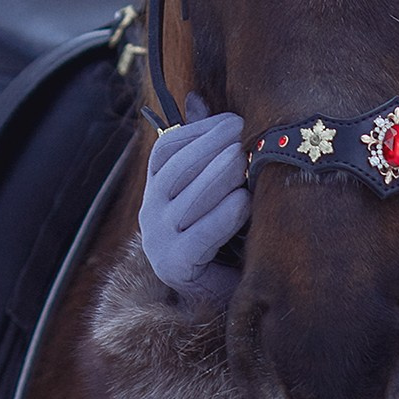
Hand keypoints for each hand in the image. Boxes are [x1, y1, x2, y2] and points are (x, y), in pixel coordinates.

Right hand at [138, 96, 249, 302]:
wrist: (222, 299)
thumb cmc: (226, 237)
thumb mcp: (216, 188)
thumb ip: (205, 147)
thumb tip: (196, 99)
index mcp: (157, 189)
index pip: (168, 149)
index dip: (200, 132)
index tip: (234, 122)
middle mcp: (150, 212)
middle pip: (177, 169)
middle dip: (214, 148)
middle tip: (247, 136)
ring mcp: (158, 241)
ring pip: (187, 199)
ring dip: (220, 176)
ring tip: (247, 162)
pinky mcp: (175, 267)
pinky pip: (199, 236)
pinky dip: (223, 217)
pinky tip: (245, 203)